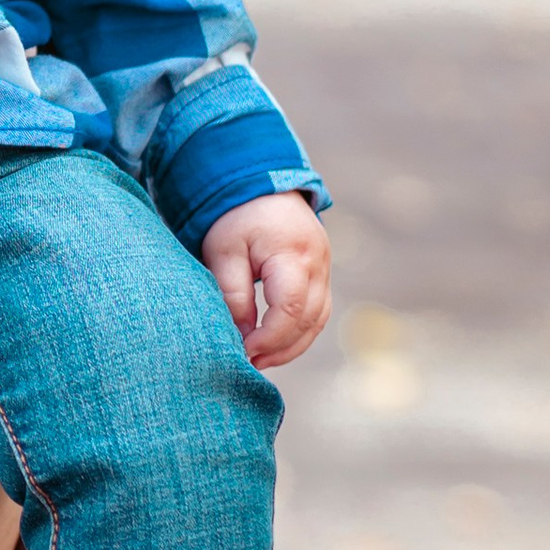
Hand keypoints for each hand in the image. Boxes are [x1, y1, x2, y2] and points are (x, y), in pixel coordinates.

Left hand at [201, 194, 330, 367]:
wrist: (263, 185)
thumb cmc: (237, 217)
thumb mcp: (224, 250)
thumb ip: (233, 292)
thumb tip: (241, 335)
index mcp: (293, 253)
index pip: (290, 307)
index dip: (270, 336)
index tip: (244, 350)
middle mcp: (318, 263)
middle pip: (309, 319)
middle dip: (281, 348)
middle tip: (249, 364)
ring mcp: (324, 269)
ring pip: (317, 320)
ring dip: (292, 345)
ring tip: (260, 359)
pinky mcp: (321, 275)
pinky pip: (317, 312)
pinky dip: (298, 332)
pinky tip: (274, 343)